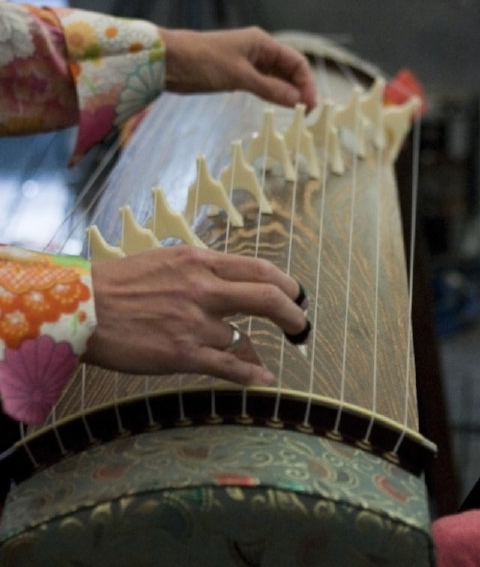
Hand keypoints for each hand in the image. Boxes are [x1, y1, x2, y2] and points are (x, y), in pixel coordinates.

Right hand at [83, 246, 307, 385]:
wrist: (80, 307)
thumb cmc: (119, 283)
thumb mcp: (166, 263)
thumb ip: (203, 274)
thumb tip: (232, 294)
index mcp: (199, 261)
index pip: (259, 268)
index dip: (286, 282)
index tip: (295, 294)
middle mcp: (203, 289)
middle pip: (268, 297)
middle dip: (294, 313)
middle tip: (301, 325)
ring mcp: (194, 322)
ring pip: (244, 338)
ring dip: (256, 350)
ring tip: (259, 358)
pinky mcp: (182, 353)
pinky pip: (229, 366)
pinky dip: (251, 375)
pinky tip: (263, 380)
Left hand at [160, 26, 316, 111]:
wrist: (171, 62)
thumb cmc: (204, 60)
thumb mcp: (240, 76)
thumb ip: (270, 88)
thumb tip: (296, 100)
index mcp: (263, 43)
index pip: (296, 62)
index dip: (306, 83)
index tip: (310, 106)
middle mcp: (259, 52)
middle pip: (289, 71)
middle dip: (299, 90)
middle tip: (305, 114)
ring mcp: (248, 65)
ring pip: (276, 80)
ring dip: (286, 94)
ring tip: (295, 114)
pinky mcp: (237, 77)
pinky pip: (262, 86)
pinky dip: (271, 96)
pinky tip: (277, 106)